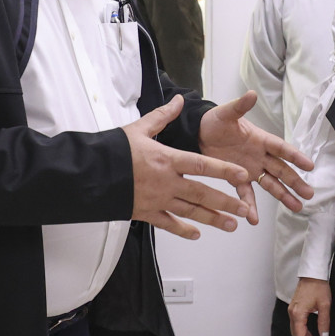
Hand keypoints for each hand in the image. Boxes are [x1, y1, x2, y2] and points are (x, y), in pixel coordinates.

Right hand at [127, 95, 261, 238]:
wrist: (90, 174)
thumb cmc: (114, 151)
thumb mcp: (139, 128)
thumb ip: (162, 116)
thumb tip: (179, 101)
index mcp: (167, 159)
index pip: (202, 165)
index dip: (224, 170)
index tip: (242, 175)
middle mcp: (166, 182)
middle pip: (202, 194)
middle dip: (226, 202)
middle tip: (244, 210)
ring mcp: (157, 200)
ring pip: (190, 212)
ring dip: (213, 219)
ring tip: (231, 225)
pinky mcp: (146, 213)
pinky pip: (168, 224)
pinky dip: (183, 230)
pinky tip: (197, 234)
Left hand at [199, 91, 314, 216]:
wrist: (197, 133)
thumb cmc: (214, 122)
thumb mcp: (226, 113)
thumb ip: (240, 106)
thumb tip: (251, 94)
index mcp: (260, 139)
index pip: (281, 149)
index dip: (295, 156)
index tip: (309, 166)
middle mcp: (260, 156)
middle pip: (282, 170)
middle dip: (295, 182)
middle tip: (309, 194)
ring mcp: (251, 169)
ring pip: (271, 184)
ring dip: (284, 195)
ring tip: (297, 207)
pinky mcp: (238, 178)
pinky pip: (246, 194)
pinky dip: (250, 205)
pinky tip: (253, 218)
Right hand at [289, 278, 332, 335]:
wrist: (313, 273)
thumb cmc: (319, 286)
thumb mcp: (325, 305)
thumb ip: (324, 322)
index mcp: (298, 313)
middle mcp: (292, 313)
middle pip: (296, 335)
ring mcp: (292, 310)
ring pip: (295, 330)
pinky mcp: (295, 308)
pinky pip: (296, 324)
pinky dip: (302, 332)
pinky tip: (310, 335)